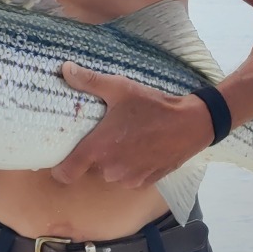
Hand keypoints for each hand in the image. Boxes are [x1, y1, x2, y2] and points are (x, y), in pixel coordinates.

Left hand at [52, 63, 213, 188]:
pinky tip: (140, 149)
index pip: (65, 173)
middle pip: (89, 169)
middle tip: (104, 135)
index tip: (62, 156)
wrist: (191, 123)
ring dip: (112, 162)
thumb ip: (90, 81)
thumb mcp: (121, 88)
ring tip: (124, 140)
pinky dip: (130, 167)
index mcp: (99, 149)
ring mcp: (129, 179)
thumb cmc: (153, 105)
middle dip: (93, 155)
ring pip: (109, 174)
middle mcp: (111, 169)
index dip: (60, 167)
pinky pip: (128, 178)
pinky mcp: (145, 182)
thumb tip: (65, 69)